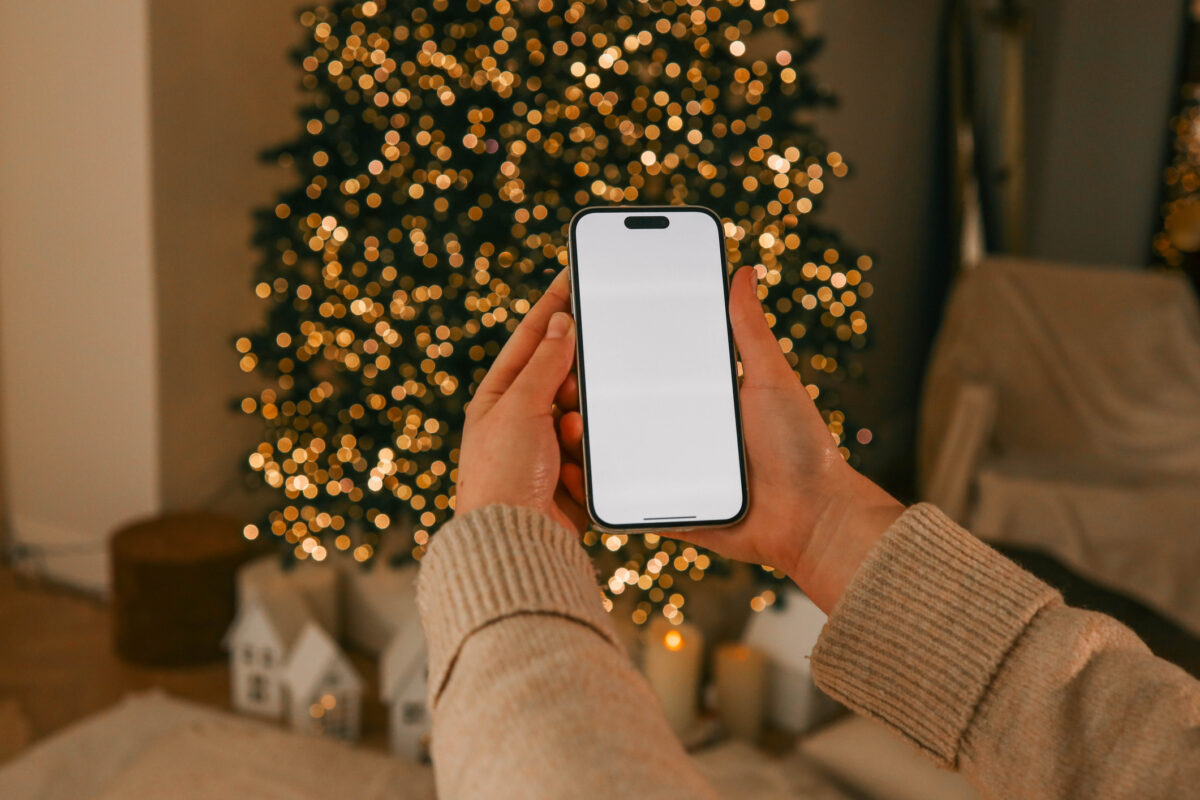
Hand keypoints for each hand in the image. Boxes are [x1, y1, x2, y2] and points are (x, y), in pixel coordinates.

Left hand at [454, 269, 587, 533]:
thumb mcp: (519, 407)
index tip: (576, 271)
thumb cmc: (501, 476)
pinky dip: (590, 455)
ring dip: (582, 425)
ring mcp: (549, 448)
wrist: (514, 544)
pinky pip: (597, 448)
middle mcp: (522, 418)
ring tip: (567, 442)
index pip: (534, 336)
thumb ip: (546, 363)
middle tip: (591, 373)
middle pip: (565, 375)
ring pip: (587, 412)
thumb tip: (562, 322)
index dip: (556, 303)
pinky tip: (574, 471)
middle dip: (578, 379)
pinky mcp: (572, 476)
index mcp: (499, 395)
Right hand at [557, 266, 902, 612]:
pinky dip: (594, 489)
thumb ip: (750, 328)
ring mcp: (670, 473)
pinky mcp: (667, 509)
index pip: (650, 370)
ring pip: (614, 454)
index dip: (618, 353)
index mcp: (701, 399)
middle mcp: (681, 433)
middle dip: (589, 395)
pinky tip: (569, 470)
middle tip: (564, 375)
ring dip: (584, 439)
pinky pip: (622, 500)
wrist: (814, 518)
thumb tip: (745, 270)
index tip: (588, 327)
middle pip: (623, 411)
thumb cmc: (801, 446)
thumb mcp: (770, 376)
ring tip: (564, 418)